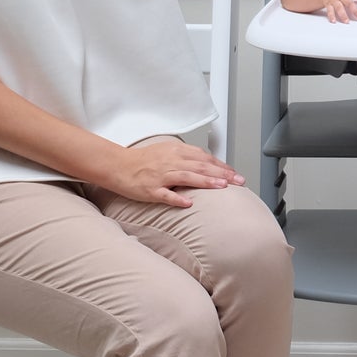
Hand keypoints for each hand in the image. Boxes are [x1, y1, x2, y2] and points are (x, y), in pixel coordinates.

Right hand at [104, 137, 244, 208]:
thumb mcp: (168, 152)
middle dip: (222, 174)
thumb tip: (209, 164)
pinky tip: (188, 204)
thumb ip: (188, 157)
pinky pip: (165, 195)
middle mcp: (171, 161)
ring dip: (206, 182)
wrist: (118, 165)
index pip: (204, 158)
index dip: (222, 166)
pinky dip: (177, 199)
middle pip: (201, 166)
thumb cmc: (144, 160)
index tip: (236, 174)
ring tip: (222, 187)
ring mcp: (161, 176)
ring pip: (187, 177)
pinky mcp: (151, 189)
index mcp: (176, 152)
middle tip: (238, 181)